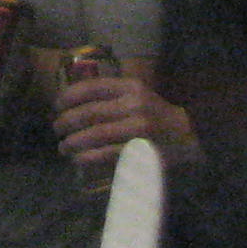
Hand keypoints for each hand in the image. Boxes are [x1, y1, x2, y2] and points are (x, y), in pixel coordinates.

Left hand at [52, 61, 200, 167]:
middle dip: (66, 122)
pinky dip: (87, 158)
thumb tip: (74, 103)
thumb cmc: (157, 117)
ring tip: (63, 147)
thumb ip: (113, 95)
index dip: (68, 96)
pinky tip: (78, 160)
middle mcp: (134, 105)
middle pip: (89, 112)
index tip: (57, 105)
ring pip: (94, 134)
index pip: (92, 87)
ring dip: (72, 142)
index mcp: (131, 87)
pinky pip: (105, 154)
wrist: (190, 138)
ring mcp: (138, 129)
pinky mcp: (140, 151)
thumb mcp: (139, 96)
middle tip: (56, 129)